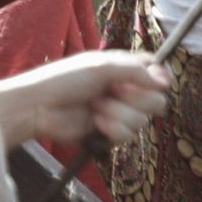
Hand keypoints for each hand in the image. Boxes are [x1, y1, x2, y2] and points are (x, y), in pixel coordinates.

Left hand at [0, 52, 170, 152]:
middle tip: (112, 91)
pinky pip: (127, 135)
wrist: (38, 107)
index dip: (161, 78)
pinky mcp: (108, 134)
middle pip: (156, 100)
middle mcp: (124, 91)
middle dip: (136, 98)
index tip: (155, 81)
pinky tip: (94, 122)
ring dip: (118, 113)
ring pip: (142, 120)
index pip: (158, 73)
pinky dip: (111, 128)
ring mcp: (117, 113)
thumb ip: (136, 71)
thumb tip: (163, 84)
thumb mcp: (101, 66)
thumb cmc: (64, 79)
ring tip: (94, 106)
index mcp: (124, 69)